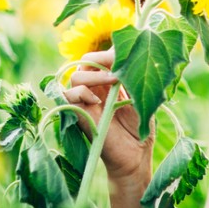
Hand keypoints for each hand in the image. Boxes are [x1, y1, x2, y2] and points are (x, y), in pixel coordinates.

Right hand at [63, 49, 153, 182]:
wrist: (136, 156)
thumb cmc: (140, 127)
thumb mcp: (140, 95)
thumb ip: (133, 76)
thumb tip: (133, 53)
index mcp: (108, 82)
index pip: (100, 57)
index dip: (109, 52)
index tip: (125, 53)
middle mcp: (94, 89)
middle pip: (86, 61)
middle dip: (102, 59)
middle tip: (119, 66)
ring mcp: (85, 102)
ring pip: (76, 75)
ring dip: (95, 75)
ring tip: (114, 81)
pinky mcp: (79, 115)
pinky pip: (68, 95)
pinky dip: (83, 93)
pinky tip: (100, 101)